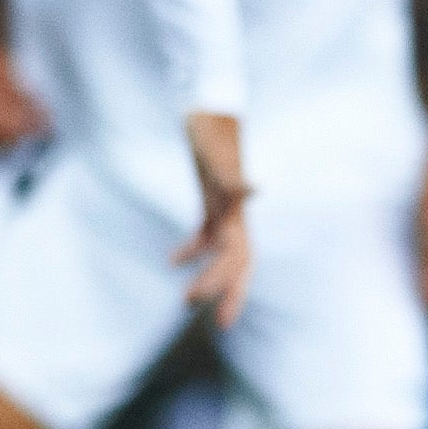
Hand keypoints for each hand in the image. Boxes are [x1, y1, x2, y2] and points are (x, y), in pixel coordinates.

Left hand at [172, 111, 252, 328]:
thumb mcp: (217, 152)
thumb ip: (233, 176)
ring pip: (223, 253)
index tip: (205, 308)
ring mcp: (225, 206)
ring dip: (210, 276)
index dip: (225, 284)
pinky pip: (206, 232)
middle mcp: (235, 212)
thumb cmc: (211, 128)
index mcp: (236, 211)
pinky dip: (192, 249)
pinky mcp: (212, 198)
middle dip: (229, 293)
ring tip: (186, 302)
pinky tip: (172, 261)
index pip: (236, 258)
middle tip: (219, 326)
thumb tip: (255, 190)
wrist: (209, 103)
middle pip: (238, 264)